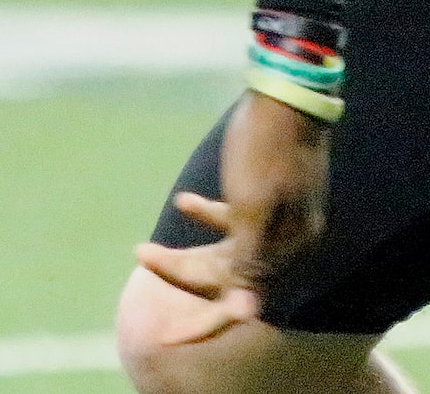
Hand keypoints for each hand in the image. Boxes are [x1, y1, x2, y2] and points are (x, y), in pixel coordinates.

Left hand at [134, 91, 331, 329]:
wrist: (286, 92)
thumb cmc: (265, 147)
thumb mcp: (251, 205)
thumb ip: (249, 260)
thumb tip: (245, 313)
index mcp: (286, 249)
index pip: (240, 302)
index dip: (203, 322)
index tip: (166, 338)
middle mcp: (287, 241)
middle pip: (230, 275)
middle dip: (184, 272)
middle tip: (142, 254)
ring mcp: (279, 217)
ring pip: (227, 250)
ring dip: (189, 248)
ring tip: (147, 244)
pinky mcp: (269, 192)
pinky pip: (235, 220)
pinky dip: (207, 215)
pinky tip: (183, 202)